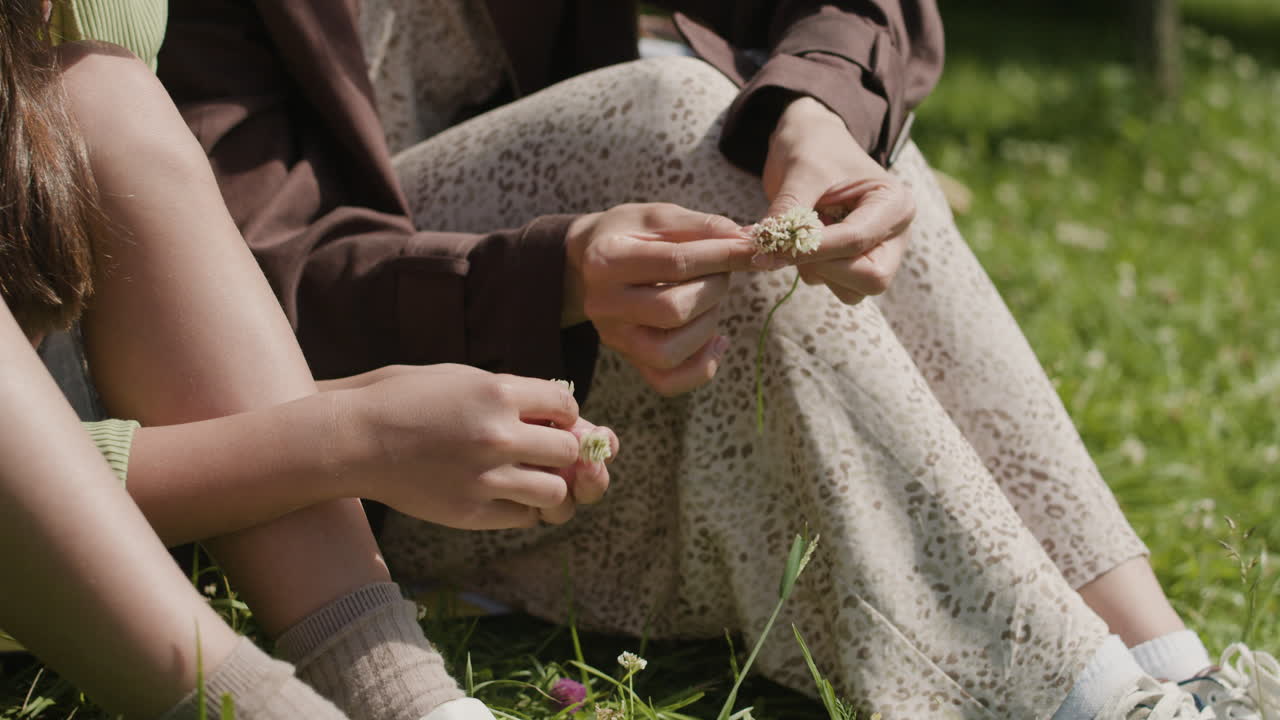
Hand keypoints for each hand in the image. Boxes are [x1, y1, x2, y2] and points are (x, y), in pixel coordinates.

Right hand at [337, 364, 616, 528]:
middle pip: (569, 451)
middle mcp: (498, 435)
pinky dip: (524, 509)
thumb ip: (508, 392)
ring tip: (533, 480)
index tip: (552, 420)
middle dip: (563, 451)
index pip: (565, 406)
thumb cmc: (402, 400)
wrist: (352, 440)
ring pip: (556, 493)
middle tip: (545, 453)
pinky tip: (507, 496)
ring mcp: (485, 477)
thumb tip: (554, 410)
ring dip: (550, 486)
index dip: (564, 414)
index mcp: (497, 392)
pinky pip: (524, 518)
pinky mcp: (470, 512)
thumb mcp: (458, 377)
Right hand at [563, 203, 771, 395]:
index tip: (752, 247)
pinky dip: (702, 366)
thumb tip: (746, 241)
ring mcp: (614, 337)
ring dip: (708, 325)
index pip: (675, 262)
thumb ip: (701, 227)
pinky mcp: (629, 359)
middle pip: (673, 310)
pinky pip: (668, 382)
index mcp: (606, 259)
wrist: (590, 262)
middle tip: (722, 272)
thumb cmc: (631, 234)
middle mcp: (604, 304)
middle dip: (714, 289)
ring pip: (670, 352)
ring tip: (710, 299)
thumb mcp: (659, 217)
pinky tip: (715, 340)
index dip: (722, 256)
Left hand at [762, 97, 914, 305]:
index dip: (810, 250)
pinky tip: (798, 240)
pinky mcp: (855, 263)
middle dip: (824, 266)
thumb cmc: (812, 147)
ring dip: (815, 270)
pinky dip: (809, 270)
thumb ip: (788, 213)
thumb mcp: (800, 172)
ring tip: (796, 233)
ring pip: (851, 290)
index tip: (768, 250)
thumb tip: (763, 250)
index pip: (856, 241)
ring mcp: (878, 251)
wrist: (811, 140)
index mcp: (895, 203)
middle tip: (787, 244)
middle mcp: (894, 233)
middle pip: (870, 279)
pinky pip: (835, 286)